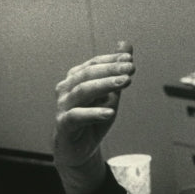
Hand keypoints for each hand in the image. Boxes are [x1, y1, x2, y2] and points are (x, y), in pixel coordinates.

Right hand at [53, 41, 133, 193]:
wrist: (80, 148)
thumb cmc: (94, 118)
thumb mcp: (111, 94)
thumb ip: (117, 71)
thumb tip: (126, 45)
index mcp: (76, 79)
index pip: (93, 64)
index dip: (111, 60)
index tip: (129, 58)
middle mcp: (66, 89)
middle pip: (88, 74)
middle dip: (111, 69)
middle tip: (131, 68)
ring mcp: (63, 106)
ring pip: (82, 91)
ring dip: (104, 85)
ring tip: (124, 82)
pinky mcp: (64, 124)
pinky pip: (76, 116)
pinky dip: (94, 113)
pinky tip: (110, 112)